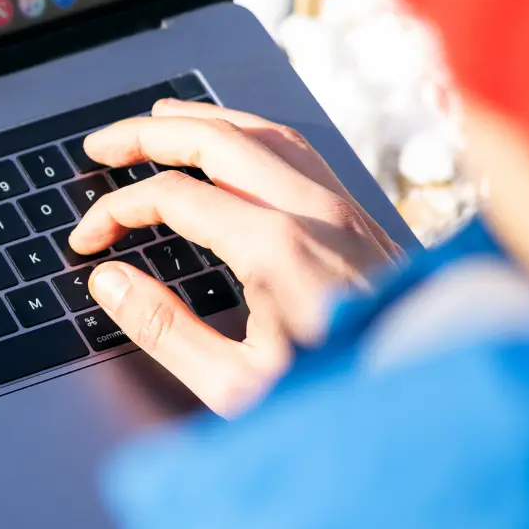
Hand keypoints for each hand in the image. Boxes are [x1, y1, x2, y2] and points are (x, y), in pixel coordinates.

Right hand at [66, 99, 402, 415]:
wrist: (438, 408)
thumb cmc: (343, 404)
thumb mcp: (236, 387)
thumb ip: (164, 329)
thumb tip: (111, 282)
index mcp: (273, 247)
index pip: (172, 196)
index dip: (117, 210)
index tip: (91, 240)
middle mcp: (311, 211)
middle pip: (216, 138)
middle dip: (148, 134)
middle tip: (101, 145)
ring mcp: (343, 208)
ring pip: (263, 132)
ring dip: (202, 120)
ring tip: (158, 120)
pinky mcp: (363, 219)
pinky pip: (299, 150)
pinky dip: (251, 132)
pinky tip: (235, 142)